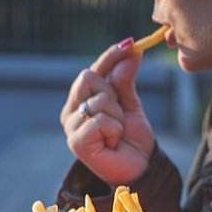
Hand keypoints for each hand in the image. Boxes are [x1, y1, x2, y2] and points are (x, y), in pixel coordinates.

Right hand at [60, 39, 154, 184]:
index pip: (92, 70)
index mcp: (81, 101)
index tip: (130, 44)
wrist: (140, 168)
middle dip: (114, 95)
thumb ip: (125, 80)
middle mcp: (71, 112)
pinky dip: (114, 130)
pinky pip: (100, 120)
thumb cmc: (133, 140)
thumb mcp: (131, 105)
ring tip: (117, 135)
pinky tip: (112, 144)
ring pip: (98, 99)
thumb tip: (131, 50)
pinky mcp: (76, 143)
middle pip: (88, 77)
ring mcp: (71, 127)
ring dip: (117, 117)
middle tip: (120, 117)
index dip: (109, 56)